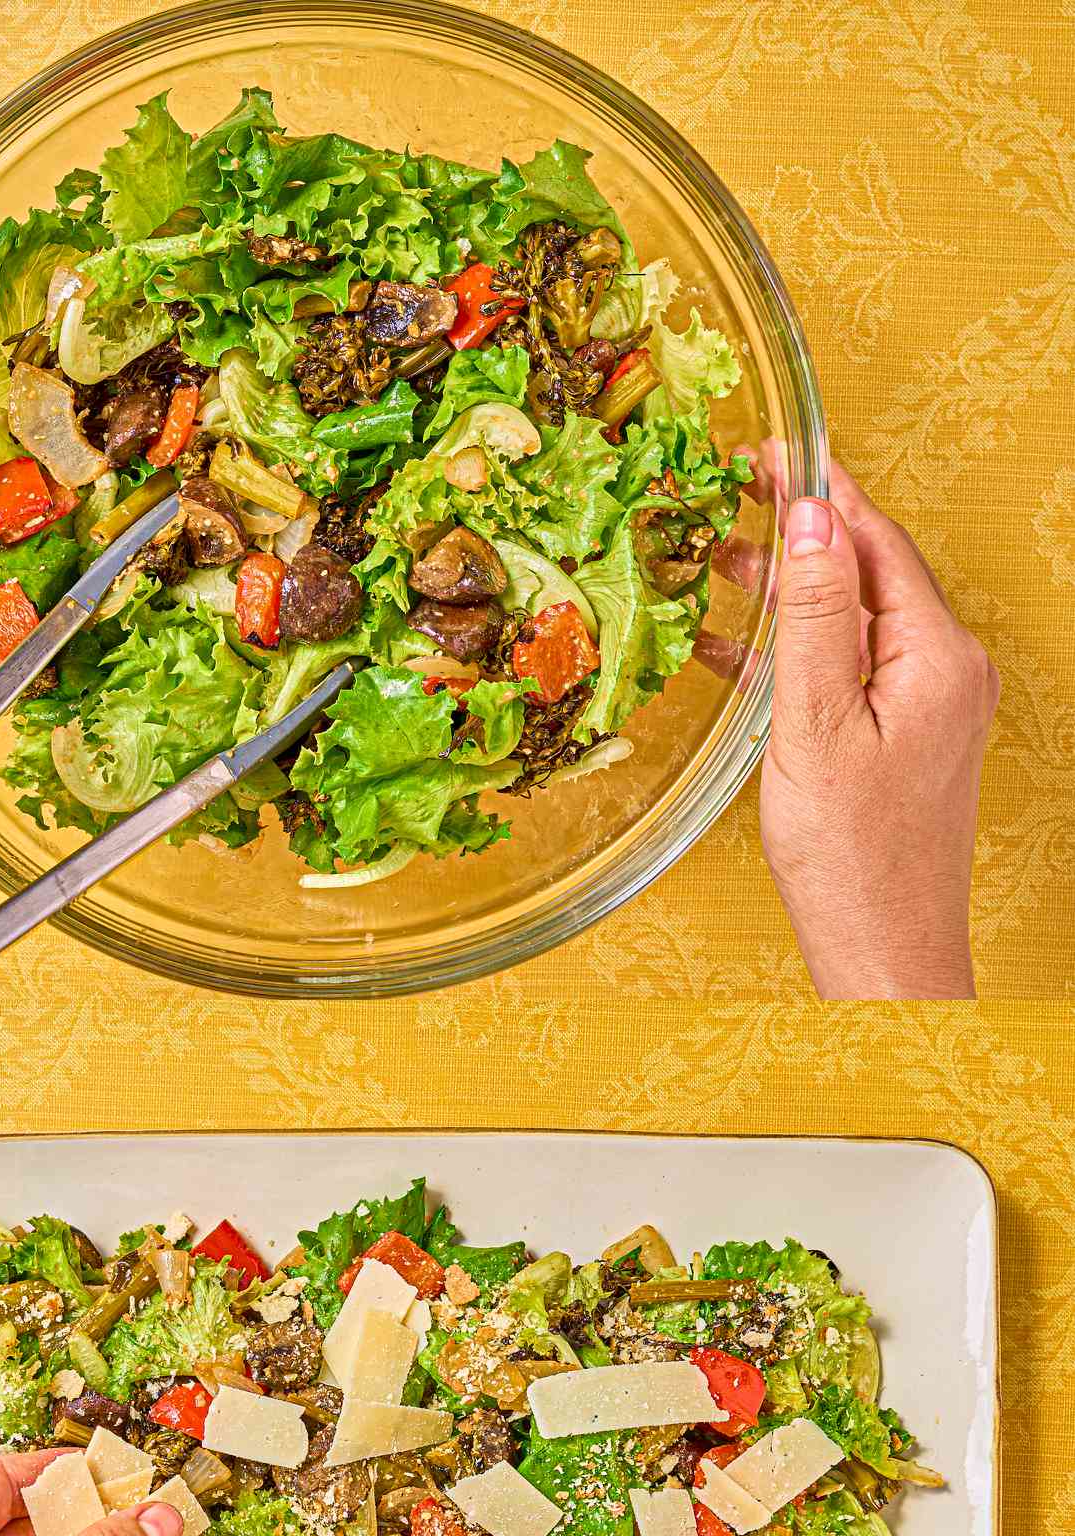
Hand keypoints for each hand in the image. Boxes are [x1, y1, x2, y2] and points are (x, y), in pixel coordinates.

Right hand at [760, 460, 998, 997]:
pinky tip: (737, 646)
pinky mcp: (902, 738)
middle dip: (801, 532)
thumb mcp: (817, 725)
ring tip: (722, 558)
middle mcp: (946, 671)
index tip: (775, 449)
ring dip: (790, 589)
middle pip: (868, 573)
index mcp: (938, 657)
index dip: (823, 490)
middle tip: (736, 490)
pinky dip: (794, 650)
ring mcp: (929, 706)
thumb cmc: (852, 859)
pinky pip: (847, 669)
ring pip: (853, 620)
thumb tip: (816, 520)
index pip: (876, 543)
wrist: (883, 953)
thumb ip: (815, 617)